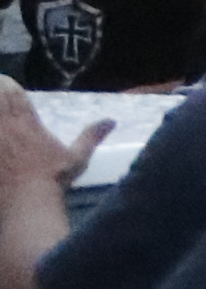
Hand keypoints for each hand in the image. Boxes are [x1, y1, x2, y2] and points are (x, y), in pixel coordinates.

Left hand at [0, 82, 112, 196]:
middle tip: (0, 95)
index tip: (6, 84)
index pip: (14, 94)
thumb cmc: (52, 180)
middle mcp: (5, 128)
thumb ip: (90, 136)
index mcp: (26, 124)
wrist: (26, 204)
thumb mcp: (76, 157)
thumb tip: (111, 120)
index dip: (8, 86)